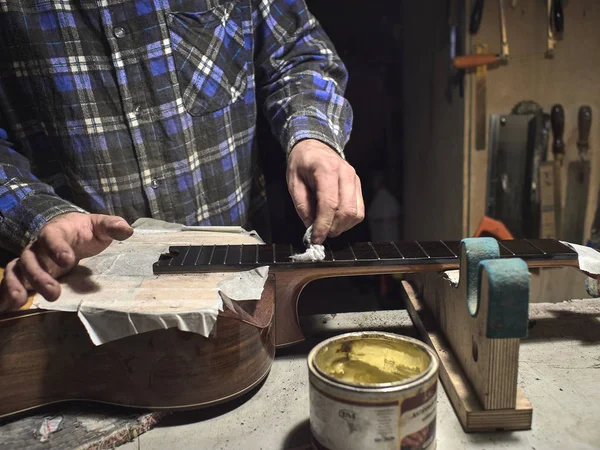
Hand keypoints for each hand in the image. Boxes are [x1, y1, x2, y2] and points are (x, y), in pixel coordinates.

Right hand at [0, 212, 132, 310]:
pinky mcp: (29, 275)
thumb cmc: (86, 230)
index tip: (68, 260)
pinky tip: (5, 308)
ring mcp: (31, 261)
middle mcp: (38, 246)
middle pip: (31, 259)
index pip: (51, 236)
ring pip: (17, 271)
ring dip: (15, 286)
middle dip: (39, 276)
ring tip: (19, 302)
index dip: (57, 247)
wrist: (72, 231)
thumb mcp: (100, 226)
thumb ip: (112, 226)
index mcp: (56, 231)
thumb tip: (127, 230)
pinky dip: (5, 293)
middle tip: (53, 293)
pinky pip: (13, 281)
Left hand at [287, 139, 363, 243]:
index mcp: (326, 170)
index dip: (323, 225)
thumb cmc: (302, 163)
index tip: (316, 239)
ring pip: (356, 213)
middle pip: (346, 211)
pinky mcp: (359, 185)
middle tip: (320, 233)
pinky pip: (359, 210)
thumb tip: (311, 227)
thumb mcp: (293, 183)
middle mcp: (345, 173)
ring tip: (327, 226)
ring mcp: (355, 179)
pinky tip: (336, 220)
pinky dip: (349, 221)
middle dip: (333, 228)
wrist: (314, 146)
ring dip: (342, 226)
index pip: (329, 203)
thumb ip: (302, 206)